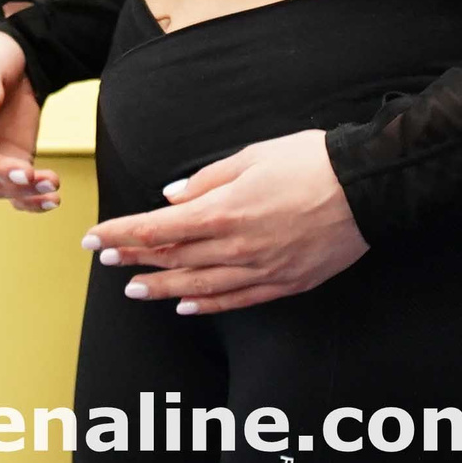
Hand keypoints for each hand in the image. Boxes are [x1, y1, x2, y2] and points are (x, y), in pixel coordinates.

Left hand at [83, 127, 366, 314]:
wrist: (367, 187)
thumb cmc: (309, 161)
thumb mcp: (251, 156)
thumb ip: (207, 180)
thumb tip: (171, 197)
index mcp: (224, 211)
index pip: (157, 228)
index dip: (121, 234)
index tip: (94, 238)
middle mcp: (236, 247)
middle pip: (173, 258)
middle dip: (135, 258)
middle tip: (106, 261)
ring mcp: (261, 270)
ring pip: (199, 286)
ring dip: (162, 288)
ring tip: (135, 289)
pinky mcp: (285, 283)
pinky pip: (237, 300)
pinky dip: (207, 305)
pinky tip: (186, 306)